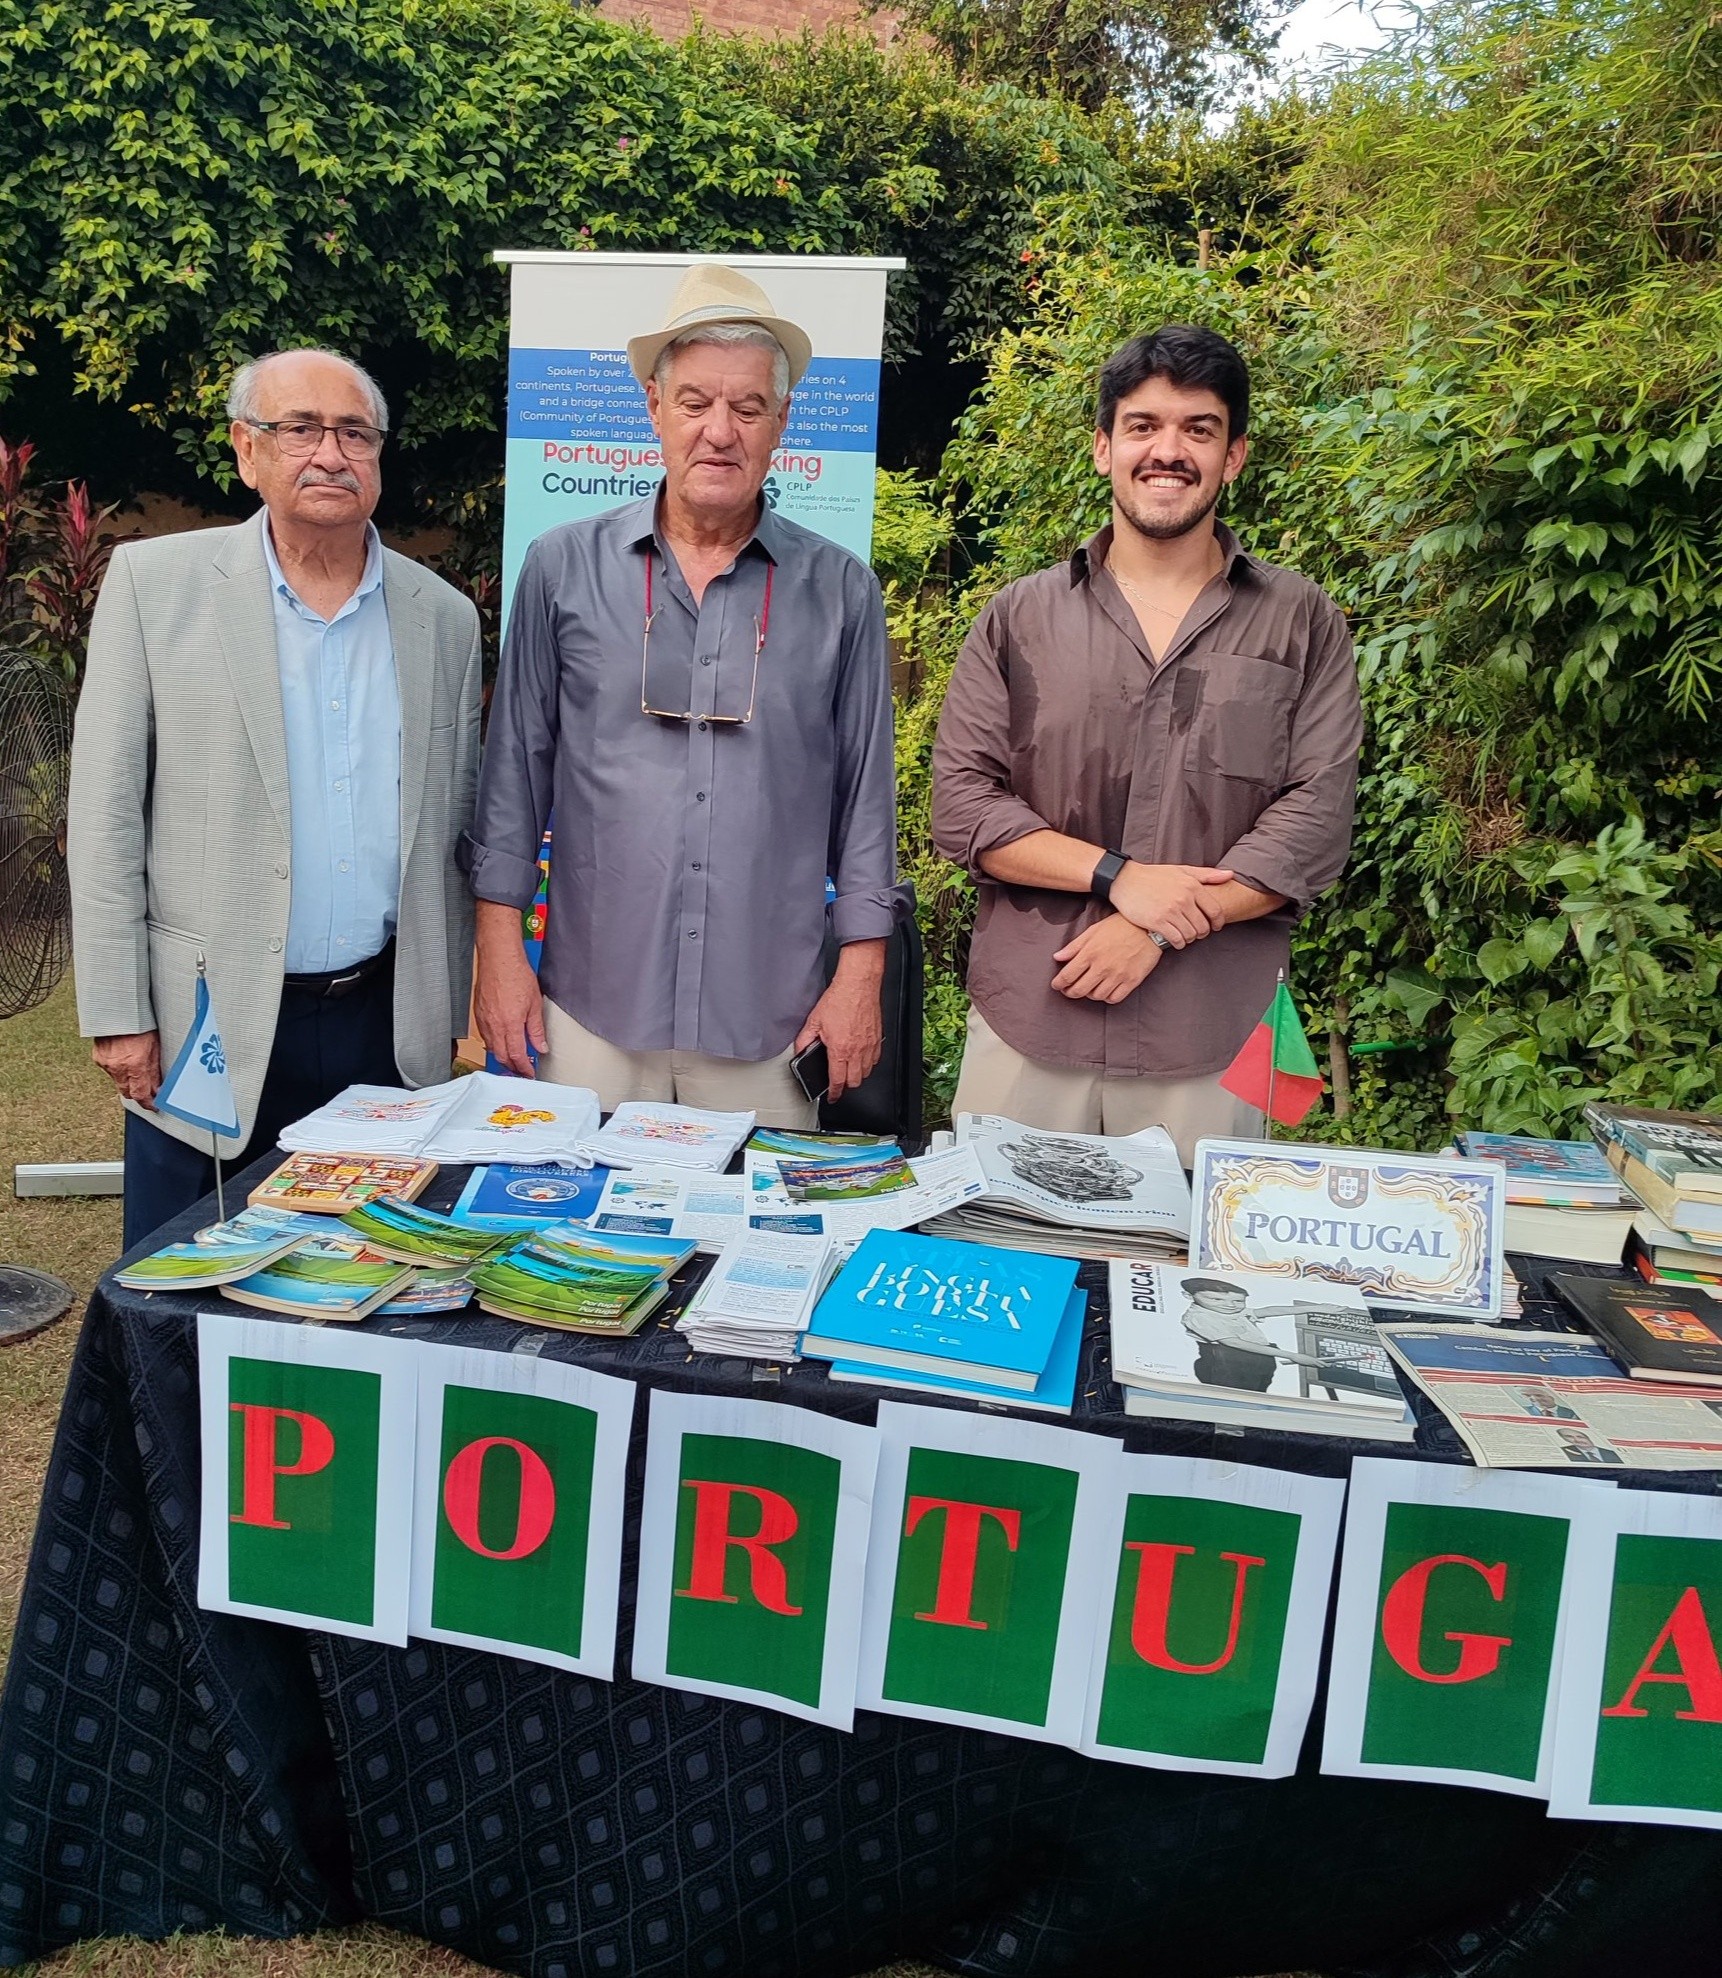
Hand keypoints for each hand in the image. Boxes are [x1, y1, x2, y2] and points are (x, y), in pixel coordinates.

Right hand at [94, 1031, 161, 1104]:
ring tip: (137, 1069)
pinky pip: (109, 1071)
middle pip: (128, 1092)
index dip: (148, 1103)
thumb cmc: (139, 1024)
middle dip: (138, 1094)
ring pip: (118, 1082)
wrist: (118, 1009)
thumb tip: (158, 1089)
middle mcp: (118, 1067)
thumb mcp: (155, 1047)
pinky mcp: (98, 1058)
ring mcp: (106, 1063)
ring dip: (128, 1081)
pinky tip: (124, 1059)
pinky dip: (118, 1070)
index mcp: (135, 1064)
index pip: (140, 1095)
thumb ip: (155, 1071)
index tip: (153, 1106)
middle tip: (148, 1091)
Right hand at [473, 937, 545, 1076]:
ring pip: (491, 1047)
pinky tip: (500, 1041)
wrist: (499, 959)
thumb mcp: (534, 1004)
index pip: (516, 1055)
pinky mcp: (478, 1013)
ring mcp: (484, 1020)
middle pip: (501, 1055)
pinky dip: (493, 1043)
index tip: (529, 1073)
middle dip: (511, 1067)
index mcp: (510, 1025)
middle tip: (521, 1070)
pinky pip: (484, 1035)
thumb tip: (541, 1046)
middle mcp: (494, 1025)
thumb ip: (536, 1029)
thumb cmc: (517, 975)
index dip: (523, 1068)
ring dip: (501, 1056)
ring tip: (512, 1059)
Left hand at [793, 940, 885, 1098]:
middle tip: (839, 1082)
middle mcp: (857, 1050)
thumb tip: (799, 1050)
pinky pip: (874, 1059)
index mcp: (840, 1049)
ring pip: (866, 1072)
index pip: (838, 1080)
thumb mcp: (814, 1020)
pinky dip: (868, 1063)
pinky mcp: (877, 1038)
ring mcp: (869, 1045)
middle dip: (846, 1085)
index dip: (834, 1093)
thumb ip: (805, 1039)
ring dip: (857, 1074)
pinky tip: (860, 1057)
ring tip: (848, 1069)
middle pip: (855, 1081)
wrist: (858, 985)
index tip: (832, 1096)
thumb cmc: (839, 999)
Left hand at [1051, 916, 1164, 1002]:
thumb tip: (1057, 957)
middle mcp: (1102, 967)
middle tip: (1068, 991)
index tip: (1056, 985)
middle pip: (1079, 990)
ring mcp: (1117, 975)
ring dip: (1088, 995)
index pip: (1067, 975)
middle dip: (1070, 993)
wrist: (1148, 928)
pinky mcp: (1131, 981)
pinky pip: (1114, 998)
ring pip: (1096, 996)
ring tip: (1088, 988)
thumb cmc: (1119, 926)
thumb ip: (1074, 946)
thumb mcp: (1093, 930)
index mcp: (1090, 953)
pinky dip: (1106, 998)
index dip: (1058, 983)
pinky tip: (1105, 990)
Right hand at [1108, 861, 1233, 946]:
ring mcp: (1170, 911)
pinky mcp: (1157, 922)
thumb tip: (1231, 875)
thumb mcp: (1181, 870)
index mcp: (1192, 886)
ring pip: (1191, 935)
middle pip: (1204, 926)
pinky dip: (1179, 943)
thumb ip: (1207, 875)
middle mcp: (1183, 899)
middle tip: (1196, 933)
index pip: (1215, 911)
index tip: (1215, 927)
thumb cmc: (1154, 876)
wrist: (1125, 880)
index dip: (1218, 922)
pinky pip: (1176, 940)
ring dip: (1190, 939)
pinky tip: (1175, 940)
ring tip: (1184, 936)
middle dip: (1202, 933)